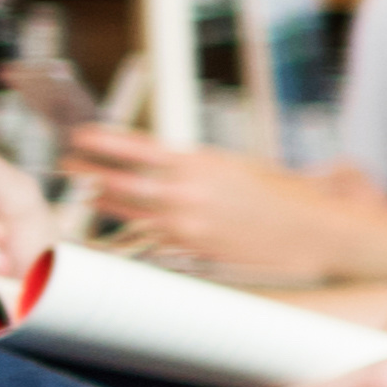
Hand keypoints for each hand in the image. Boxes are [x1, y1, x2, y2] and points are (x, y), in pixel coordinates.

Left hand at [62, 126, 386, 285]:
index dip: (101, 141)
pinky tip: (123, 224)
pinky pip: (152, 237)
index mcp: (200, 162)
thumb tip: (165, 165)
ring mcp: (187, 225)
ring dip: (102, 201)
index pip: (135, 148)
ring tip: (85, 193)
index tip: (79, 135)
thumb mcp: (239, 166)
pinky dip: (133, 228)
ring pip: (128, 212)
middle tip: (68, 165)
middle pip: (119, 182)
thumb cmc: (286, 196)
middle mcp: (187, 193)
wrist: (318, 233)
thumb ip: (197, 166)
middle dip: (88, 172)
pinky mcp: (193, 251)